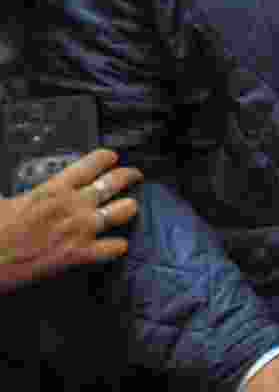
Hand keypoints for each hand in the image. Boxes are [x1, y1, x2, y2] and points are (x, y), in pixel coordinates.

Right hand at [0, 149, 142, 293]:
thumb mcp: (3, 200)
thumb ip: (16, 194)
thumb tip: (11, 195)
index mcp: (54, 189)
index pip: (90, 164)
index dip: (105, 158)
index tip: (111, 157)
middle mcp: (72, 205)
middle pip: (112, 183)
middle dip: (127, 177)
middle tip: (133, 175)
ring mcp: (79, 229)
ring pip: (120, 211)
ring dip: (128, 207)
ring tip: (131, 205)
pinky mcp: (78, 253)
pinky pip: (110, 248)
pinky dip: (117, 246)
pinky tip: (120, 245)